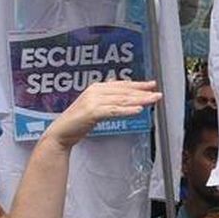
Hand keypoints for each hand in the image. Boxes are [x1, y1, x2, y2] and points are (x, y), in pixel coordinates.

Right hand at [43, 80, 161, 151]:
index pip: (121, 85)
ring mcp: (93, 101)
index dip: (138, 84)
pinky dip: (127, 110)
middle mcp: (95, 91)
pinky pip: (114, 110)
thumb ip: (106, 98)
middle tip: (157, 94)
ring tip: (152, 100)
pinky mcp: (92, 112)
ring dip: (139, 100)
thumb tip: (118, 89)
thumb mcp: (94, 106)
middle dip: (143, 92)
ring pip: (121, 100)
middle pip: (124, 91)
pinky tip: (138, 110)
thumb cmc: (77, 122)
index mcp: (96, 88)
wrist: (61, 133)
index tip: (151, 85)